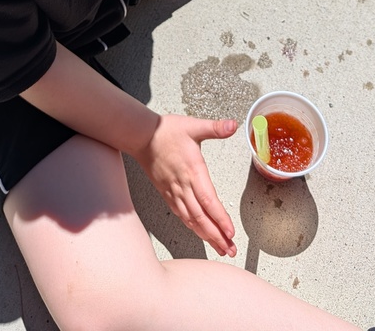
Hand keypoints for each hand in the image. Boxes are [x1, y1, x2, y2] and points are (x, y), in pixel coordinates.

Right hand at [131, 113, 237, 255]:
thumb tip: (233, 125)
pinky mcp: (166, 192)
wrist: (141, 135)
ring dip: (206, 235)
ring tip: (220, 247)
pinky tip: (198, 232)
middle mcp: (183, 185)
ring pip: (191, 219)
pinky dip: (191, 226)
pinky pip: (180, 214)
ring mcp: (174, 191)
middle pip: (201, 216)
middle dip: (216, 235)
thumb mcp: (193, 125)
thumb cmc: (166, 130)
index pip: (208, 200)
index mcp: (193, 170)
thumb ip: (214, 127)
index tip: (230, 232)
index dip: (219, 218)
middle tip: (230, 249)